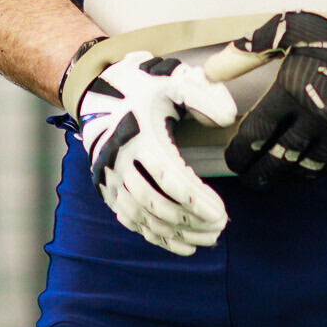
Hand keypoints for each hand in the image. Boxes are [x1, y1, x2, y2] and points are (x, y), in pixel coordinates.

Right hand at [75, 51, 237, 255]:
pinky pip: (132, 223)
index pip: (168, 179)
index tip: (222, 213)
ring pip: (144, 218)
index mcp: (139, 137)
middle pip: (156, 204)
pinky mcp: (109, 191)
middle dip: (191, 221)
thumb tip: (229, 117)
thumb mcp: (173, 79)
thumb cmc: (143, 86)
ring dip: (178, 233)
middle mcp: (120, 162)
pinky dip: (158, 238)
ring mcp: (111, 180)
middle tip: (221, 226)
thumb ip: (203, 94)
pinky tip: (185, 246)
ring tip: (209, 238)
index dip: (196, 201)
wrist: (98, 92)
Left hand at [205, 0, 326, 189]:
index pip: (257, 134)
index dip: (240, 152)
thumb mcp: (287, 30)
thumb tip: (209, 72)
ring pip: (302, 168)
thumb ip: (245, 53)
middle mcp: (316, 118)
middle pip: (277, 159)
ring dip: (282, 177)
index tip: (231, 157)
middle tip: (245, 177)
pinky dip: (309, 173)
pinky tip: (297, 171)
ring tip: (267, 178)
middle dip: (257, 172)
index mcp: (293, 91)